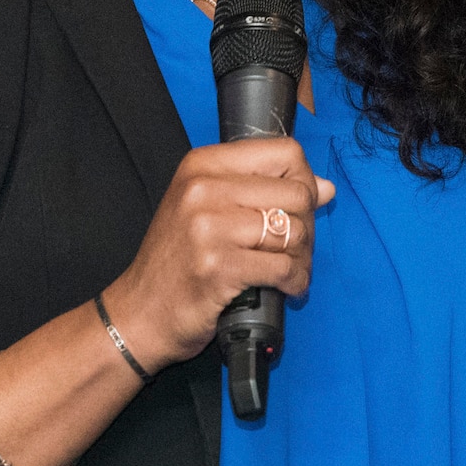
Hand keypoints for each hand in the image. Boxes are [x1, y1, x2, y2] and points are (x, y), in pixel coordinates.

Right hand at [102, 137, 335, 370]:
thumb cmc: (177, 261)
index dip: (305, 179)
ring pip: (294, 231)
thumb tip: (325, 187)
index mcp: (203, 165)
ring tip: (292, 269)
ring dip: (303, 257)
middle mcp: (204, 188)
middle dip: (308, 224)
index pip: (284, 152)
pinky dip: (296, 281)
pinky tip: (288, 288)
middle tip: (297, 247)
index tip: (300, 206)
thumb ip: (263, 191)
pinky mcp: (219, 267)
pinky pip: (284, 267)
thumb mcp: (208, 209)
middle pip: (297, 192)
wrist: (139, 312)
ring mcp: (209, 228)